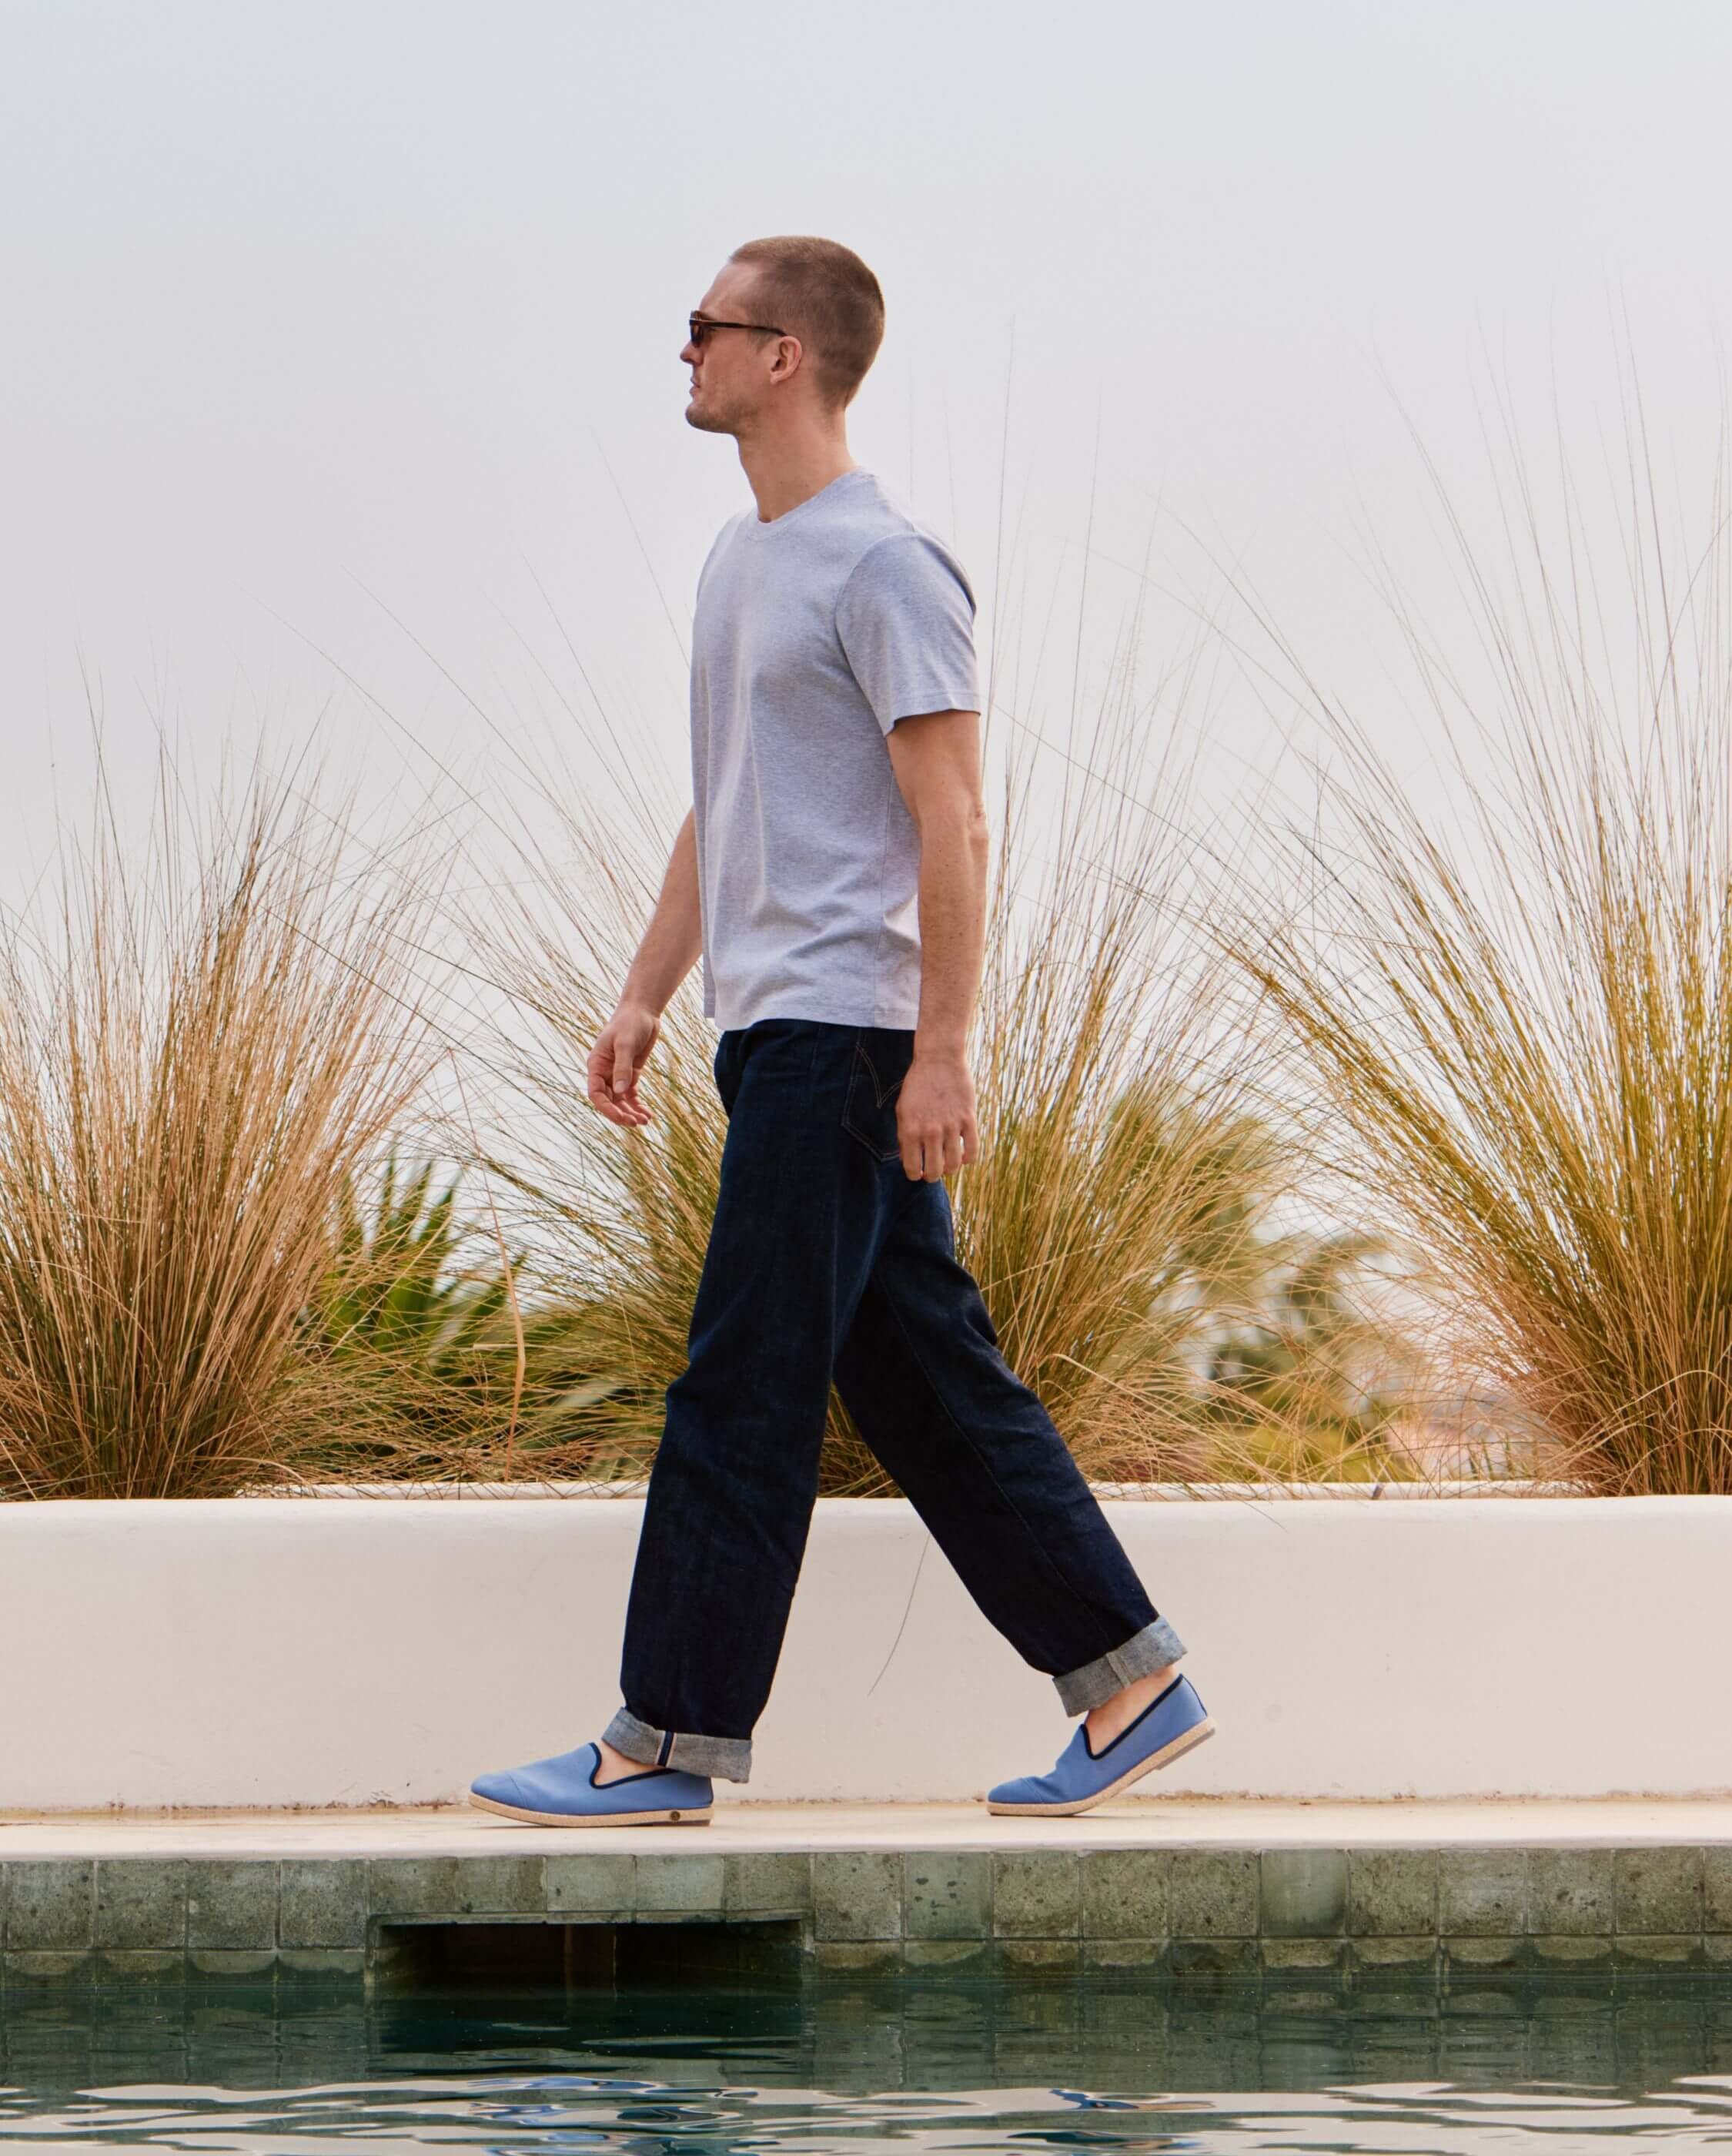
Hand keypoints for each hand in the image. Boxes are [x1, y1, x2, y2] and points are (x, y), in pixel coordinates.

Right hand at [587, 1002, 659, 1127]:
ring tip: (645, 1122)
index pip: (596, 1094)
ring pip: (620, 1101)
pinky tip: (648, 1114)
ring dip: (630, 1113)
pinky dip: (638, 1105)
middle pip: (608, 1101)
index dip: (606, 1109)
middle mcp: (604, 1073)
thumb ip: (622, 1067)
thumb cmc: (630, 1023)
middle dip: (620, 1114)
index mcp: (596, 1065)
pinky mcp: (630, 1074)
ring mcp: (617, 1074)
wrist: (642, 1012)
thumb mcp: (625, 1043)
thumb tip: (619, 1092)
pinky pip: (631, 1095)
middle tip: (636, 1123)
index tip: (621, 1118)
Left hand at [897, 1046, 978, 1181]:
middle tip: (933, 1170)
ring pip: (954, 1165)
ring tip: (948, 1164)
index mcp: (910, 1130)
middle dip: (932, 1175)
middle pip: (934, 1171)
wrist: (939, 1060)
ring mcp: (951, 1126)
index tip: (917, 1172)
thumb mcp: (902, 1110)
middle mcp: (930, 1132)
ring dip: (950, 1169)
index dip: (914, 1175)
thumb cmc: (918, 1085)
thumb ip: (904, 1136)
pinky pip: (972, 1151)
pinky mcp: (969, 1119)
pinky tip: (963, 1155)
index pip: (912, 1168)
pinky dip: (968, 1159)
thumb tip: (907, 1159)